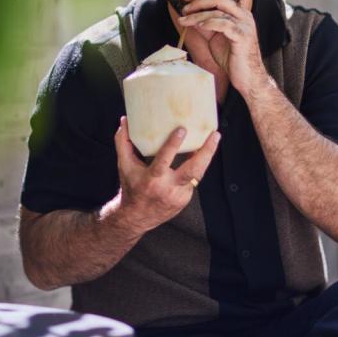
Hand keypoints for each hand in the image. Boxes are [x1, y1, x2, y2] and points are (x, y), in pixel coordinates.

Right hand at [113, 116, 219, 234]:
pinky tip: (201, 153)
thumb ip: (123, 143)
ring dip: (208, 156)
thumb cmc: (131, 187)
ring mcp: (179, 195)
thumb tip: (124, 121)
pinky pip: (193, 179)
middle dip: (206, 152)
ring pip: (198, 174)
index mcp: (151, 179)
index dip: (173, 145)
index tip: (182, 130)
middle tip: (214, 135)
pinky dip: (196, 166)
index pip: (164, 161)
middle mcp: (168, 188)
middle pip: (193, 171)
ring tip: (214, 138)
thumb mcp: (125, 166)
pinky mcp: (185, 199)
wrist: (136, 218)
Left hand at [175, 0, 268, 94]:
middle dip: (199, 0)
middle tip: (184, 8)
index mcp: (238, 13)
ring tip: (184, 20)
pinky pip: (225, 25)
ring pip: (218, 12)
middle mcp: (243, 16)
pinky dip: (210, 23)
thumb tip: (189, 15)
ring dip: (198, 15)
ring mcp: (245, 25)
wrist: (248, 78)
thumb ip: (205, 26)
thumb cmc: (232, 58)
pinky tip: (199, 26)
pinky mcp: (243, 37)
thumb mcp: (214, 38)